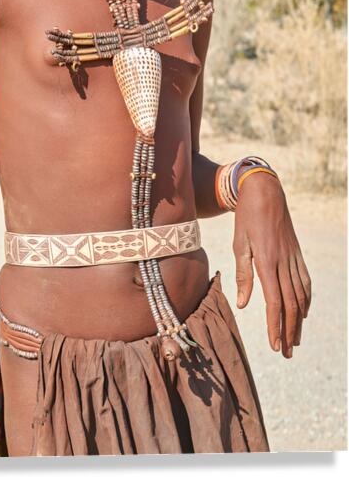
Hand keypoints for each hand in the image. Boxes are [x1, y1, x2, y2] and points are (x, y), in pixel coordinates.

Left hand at [232, 171, 310, 357]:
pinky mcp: (297, 253)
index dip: (275, 326)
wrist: (265, 192)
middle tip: (286, 352)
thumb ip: (242, 274)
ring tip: (295, 339)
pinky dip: (306, 299)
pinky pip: (305, 281)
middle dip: (289, 331)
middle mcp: (284, 262)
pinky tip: (303, 312)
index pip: (274, 302)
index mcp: (267, 261)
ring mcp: (293, 258)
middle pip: (290, 304)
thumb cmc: (246, 217)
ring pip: (300, 295)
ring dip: (298, 320)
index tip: (275, 345)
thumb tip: (242, 303)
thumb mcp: (239, 243)